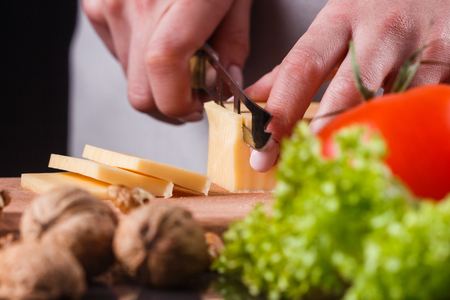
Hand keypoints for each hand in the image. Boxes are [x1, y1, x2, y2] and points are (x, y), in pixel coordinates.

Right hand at [82, 0, 251, 123]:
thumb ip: (234, 44)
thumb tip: (227, 84)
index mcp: (182, 0)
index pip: (165, 69)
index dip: (180, 103)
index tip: (198, 106)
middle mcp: (136, 5)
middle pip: (141, 93)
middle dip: (169, 104)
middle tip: (192, 92)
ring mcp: (111, 6)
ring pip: (130, 79)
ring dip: (156, 83)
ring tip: (179, 58)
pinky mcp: (97, 7)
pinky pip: (118, 56)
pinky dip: (139, 62)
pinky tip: (157, 41)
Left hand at [246, 0, 449, 171]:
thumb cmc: (377, 6)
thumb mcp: (334, 24)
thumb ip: (297, 62)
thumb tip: (257, 95)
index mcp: (340, 19)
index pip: (302, 67)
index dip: (281, 109)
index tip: (264, 144)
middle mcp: (379, 32)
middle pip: (347, 92)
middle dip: (322, 134)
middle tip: (302, 165)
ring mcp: (419, 49)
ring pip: (389, 107)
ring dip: (366, 137)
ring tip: (349, 159)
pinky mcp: (448, 64)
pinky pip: (420, 106)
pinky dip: (401, 128)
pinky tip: (388, 139)